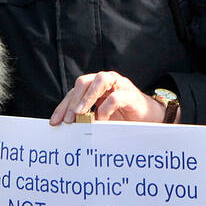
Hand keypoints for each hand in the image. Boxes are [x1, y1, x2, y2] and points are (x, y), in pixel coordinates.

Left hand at [49, 72, 169, 125]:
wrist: (150, 118)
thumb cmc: (123, 117)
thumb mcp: (100, 117)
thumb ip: (86, 117)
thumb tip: (66, 126)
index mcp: (95, 86)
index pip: (74, 91)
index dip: (63, 106)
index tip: (55, 122)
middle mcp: (106, 81)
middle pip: (84, 81)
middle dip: (73, 100)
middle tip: (69, 119)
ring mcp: (120, 85)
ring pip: (100, 80)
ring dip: (87, 97)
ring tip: (81, 113)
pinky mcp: (131, 94)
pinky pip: (115, 97)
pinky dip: (105, 109)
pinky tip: (102, 121)